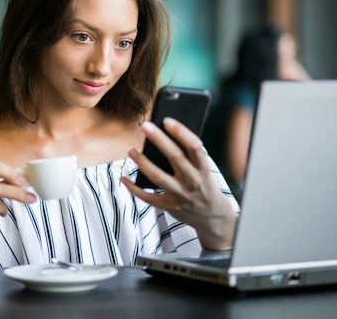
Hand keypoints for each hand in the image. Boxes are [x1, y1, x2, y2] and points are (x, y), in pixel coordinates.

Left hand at [123, 118, 236, 249]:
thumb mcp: (203, 171)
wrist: (213, 217)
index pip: (194, 147)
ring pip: (159, 177)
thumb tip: (163, 135)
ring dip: (143, 163)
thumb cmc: (204, 185)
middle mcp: (194, 182)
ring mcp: (181, 196)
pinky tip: (123, 177)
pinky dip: (133, 187)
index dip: (181, 132)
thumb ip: (189, 157)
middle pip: (175, 157)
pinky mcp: (169, 206)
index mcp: (204, 169)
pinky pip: (148, 197)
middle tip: (145, 126)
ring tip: (131, 150)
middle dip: (159, 140)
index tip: (167, 120)